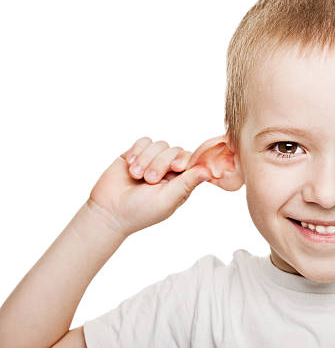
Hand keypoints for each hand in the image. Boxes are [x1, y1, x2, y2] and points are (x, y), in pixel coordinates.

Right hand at [87, 136, 228, 236]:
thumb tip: (209, 171)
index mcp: (181, 182)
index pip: (191, 161)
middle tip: (148, 180)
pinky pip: (145, 141)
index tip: (176, 167)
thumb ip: (187, 183)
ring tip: (135, 175)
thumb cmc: (139, 211)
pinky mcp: (136, 154)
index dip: (184, 160)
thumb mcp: (167, 199)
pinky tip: (130, 165)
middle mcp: (169, 170)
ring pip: (159, 145)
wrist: (107, 211)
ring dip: (146, 158)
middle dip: (160, 163)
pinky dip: (138, 151)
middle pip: (174, 151)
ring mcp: (152, 160)